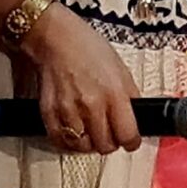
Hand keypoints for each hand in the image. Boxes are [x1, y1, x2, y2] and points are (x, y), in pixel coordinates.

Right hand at [17, 5, 141, 153]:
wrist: (56, 40)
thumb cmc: (90, 50)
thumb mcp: (122, 70)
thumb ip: (129, 96)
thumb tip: (137, 118)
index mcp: (114, 94)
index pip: (127, 134)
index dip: (132, 142)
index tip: (131, 141)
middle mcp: (91, 105)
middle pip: (105, 145)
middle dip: (112, 143)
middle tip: (112, 135)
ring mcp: (68, 111)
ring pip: (84, 147)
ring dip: (91, 144)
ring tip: (93, 134)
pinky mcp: (49, 113)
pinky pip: (61, 142)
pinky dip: (70, 143)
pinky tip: (76, 134)